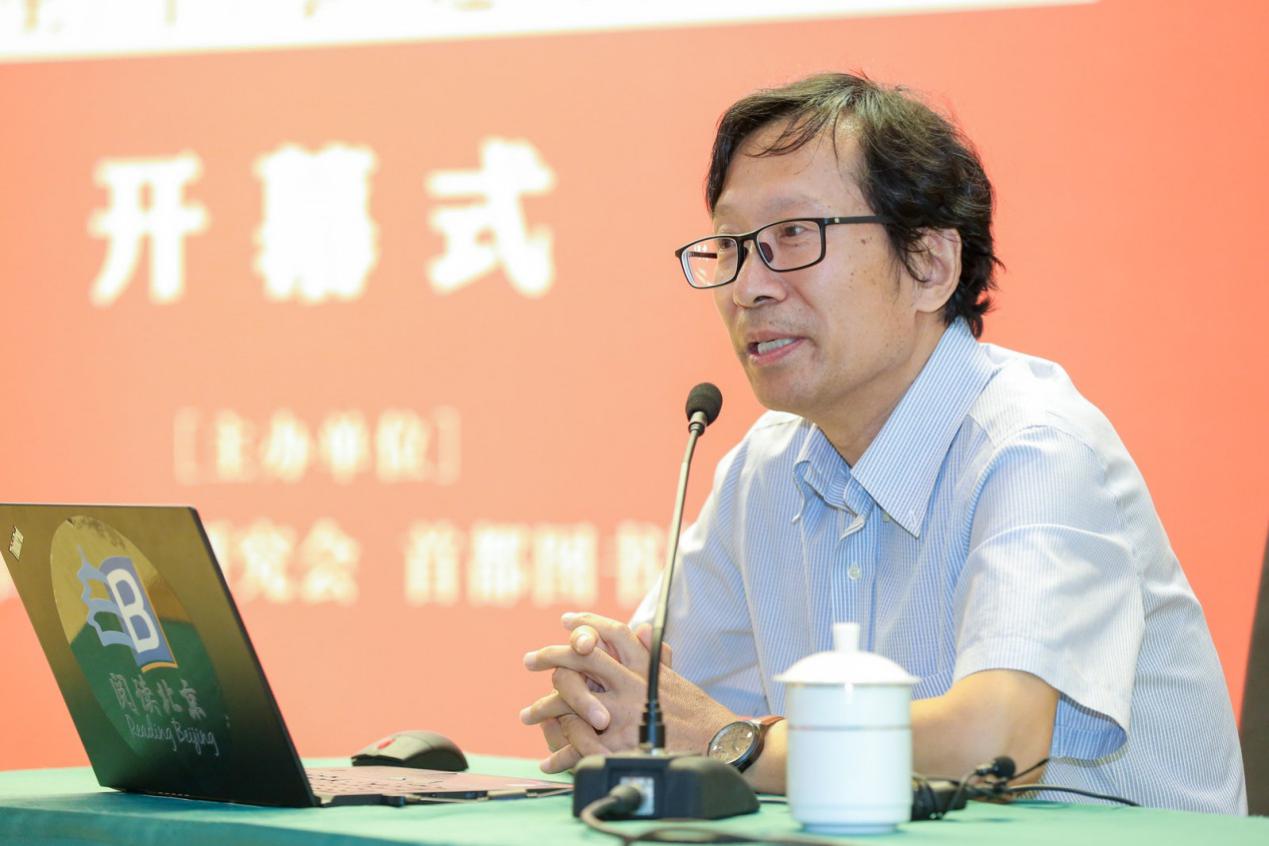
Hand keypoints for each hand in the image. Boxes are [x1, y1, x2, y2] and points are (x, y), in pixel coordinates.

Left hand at [521, 612, 734, 771]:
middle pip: (582, 659)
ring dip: (545, 708)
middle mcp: (630, 684)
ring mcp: (622, 713)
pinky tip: (548, 758)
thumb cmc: (698, 712)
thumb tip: (640, 627)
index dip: (586, 623)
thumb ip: (655, 653)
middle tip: (530, 660)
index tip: (566, 620)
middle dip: (551, 656)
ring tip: (526, 715)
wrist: (717, 743)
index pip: (610, 633)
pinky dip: (562, 753)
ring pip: (572, 702)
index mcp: (643, 666)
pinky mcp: (619, 743)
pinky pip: (581, 745)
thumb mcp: (675, 677)